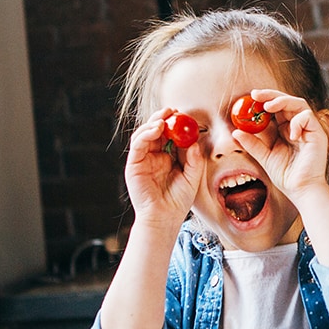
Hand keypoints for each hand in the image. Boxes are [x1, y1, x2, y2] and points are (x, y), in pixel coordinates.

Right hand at [124, 108, 204, 228]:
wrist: (165, 217)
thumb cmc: (179, 200)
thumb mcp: (192, 176)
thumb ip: (194, 159)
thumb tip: (194, 142)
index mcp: (168, 157)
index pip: (170, 135)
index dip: (175, 124)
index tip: (184, 115)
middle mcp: (154, 156)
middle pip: (155, 131)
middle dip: (163, 118)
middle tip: (172, 111)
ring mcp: (143, 159)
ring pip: (144, 134)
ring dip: (153, 123)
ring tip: (164, 118)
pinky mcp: (134, 165)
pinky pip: (138, 145)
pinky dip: (145, 134)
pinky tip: (155, 129)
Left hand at [233, 89, 328, 200]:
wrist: (300, 189)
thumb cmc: (286, 175)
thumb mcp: (264, 156)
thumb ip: (252, 144)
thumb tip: (235, 132)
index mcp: (285, 129)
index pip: (276, 108)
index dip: (263, 101)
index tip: (249, 98)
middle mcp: (298, 126)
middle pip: (287, 101)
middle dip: (271, 95)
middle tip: (255, 95)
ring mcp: (308, 129)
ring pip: (299, 104)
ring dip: (282, 101)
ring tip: (268, 106)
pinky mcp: (318, 134)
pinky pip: (308, 117)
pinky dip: (297, 121)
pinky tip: (290, 134)